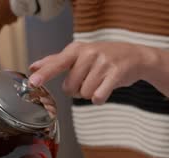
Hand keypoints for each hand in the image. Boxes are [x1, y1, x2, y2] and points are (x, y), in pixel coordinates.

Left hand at [29, 42, 156, 103]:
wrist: (135, 56)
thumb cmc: (103, 57)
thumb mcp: (80, 53)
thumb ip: (56, 61)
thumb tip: (33, 67)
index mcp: (77, 49)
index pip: (57, 63)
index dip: (44, 74)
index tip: (33, 82)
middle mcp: (89, 53)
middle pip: (70, 87)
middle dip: (77, 90)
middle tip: (88, 80)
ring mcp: (103, 63)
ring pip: (84, 94)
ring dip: (90, 93)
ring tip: (99, 81)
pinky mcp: (116, 74)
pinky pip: (98, 97)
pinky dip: (100, 98)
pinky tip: (106, 88)